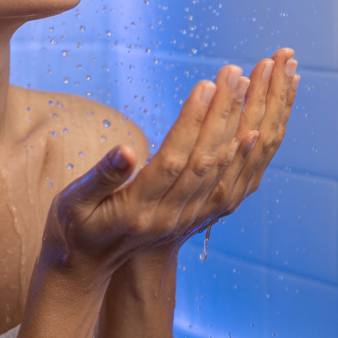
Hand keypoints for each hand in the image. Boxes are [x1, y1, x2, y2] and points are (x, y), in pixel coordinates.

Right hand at [41, 48, 298, 275]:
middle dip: (226, 113)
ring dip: (246, 124)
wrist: (93, 265)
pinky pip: (234, 181)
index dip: (192, 123)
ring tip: (257, 85)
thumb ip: (101, 177)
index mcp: (139, 209)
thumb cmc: (77, 226)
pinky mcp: (202, 214)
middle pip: (207, 161)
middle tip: (238, 73)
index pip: (174, 161)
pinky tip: (262, 124)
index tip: (208, 85)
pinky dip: (250, 153)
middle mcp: (172, 215)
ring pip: (226, 168)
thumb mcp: (75, 202)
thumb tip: (125, 151)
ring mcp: (191, 216)